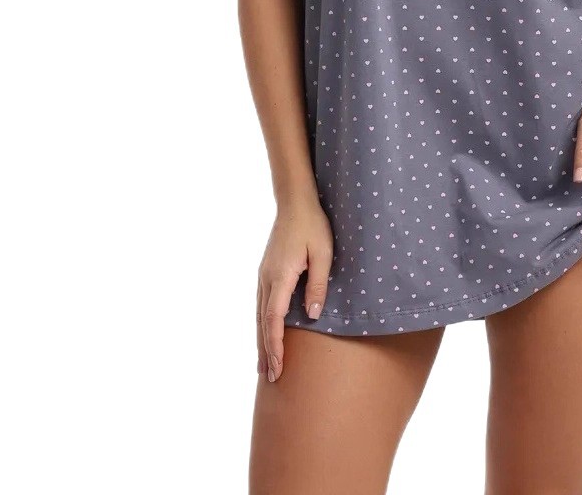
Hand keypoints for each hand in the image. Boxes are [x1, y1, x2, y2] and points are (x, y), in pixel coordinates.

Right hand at [256, 197, 333, 382]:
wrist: (295, 202)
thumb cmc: (313, 226)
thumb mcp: (323, 254)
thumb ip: (317, 285)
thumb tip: (311, 316)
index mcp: (280, 276)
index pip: (273, 320)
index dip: (275, 346)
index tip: (278, 368)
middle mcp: (266, 278)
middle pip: (261, 323)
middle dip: (266, 351)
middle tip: (269, 379)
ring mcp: (263, 275)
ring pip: (258, 315)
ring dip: (261, 341)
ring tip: (263, 366)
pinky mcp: (266, 272)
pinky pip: (260, 305)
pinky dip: (261, 325)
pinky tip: (264, 334)